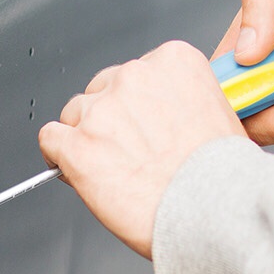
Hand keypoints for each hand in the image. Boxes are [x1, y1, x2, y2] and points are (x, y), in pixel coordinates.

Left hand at [39, 41, 245, 257]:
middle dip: (111, 119)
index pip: (138, 70)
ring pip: (75, 113)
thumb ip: (185, 102)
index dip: (138, 103)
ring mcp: (102, 111)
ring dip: (86, 137)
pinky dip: (57, 155)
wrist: (214, 212)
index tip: (143, 123)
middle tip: (128, 151)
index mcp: (174, 61)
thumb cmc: (223, 177)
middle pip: (103, 88)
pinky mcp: (77, 145)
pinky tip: (72, 170)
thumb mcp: (222, 115)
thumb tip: (167, 116)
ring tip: (108, 168)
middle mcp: (135, 77)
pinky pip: (50, 139)